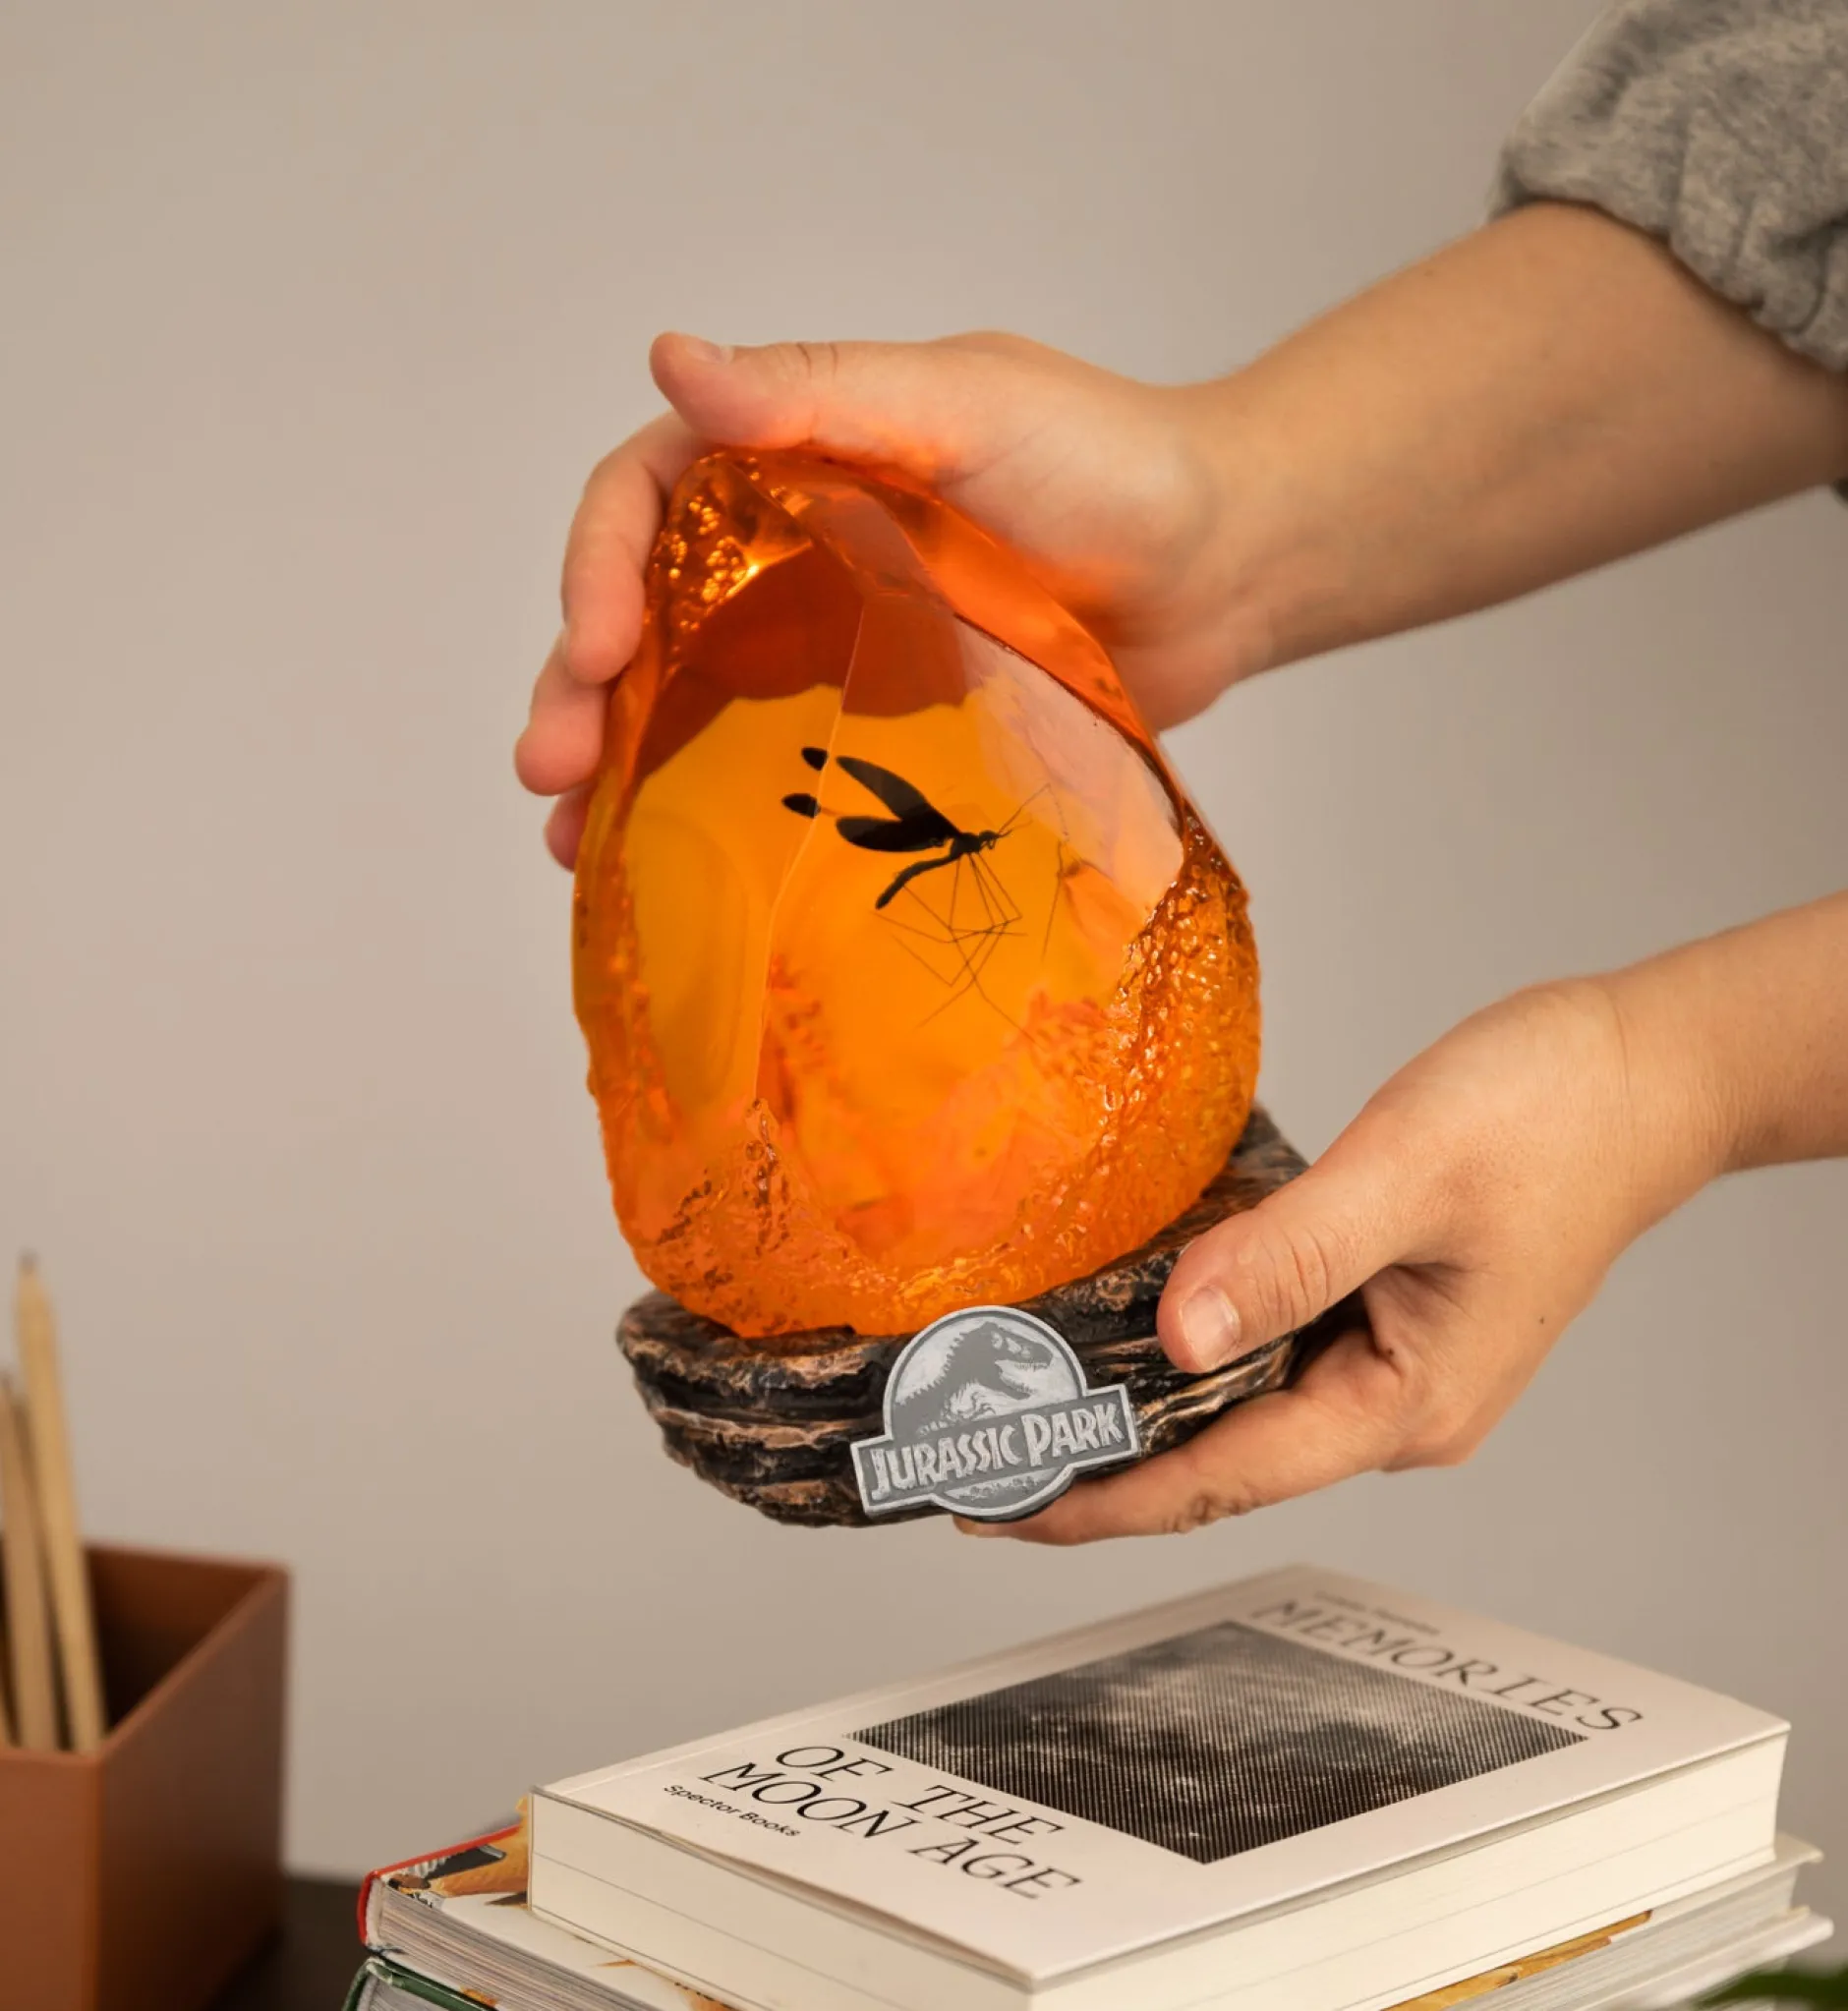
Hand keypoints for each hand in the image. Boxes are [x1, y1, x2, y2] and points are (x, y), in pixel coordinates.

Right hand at [514, 331, 1274, 864]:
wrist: (1225, 571)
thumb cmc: (1112, 468)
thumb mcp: (966, 405)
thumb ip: (821, 389)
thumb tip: (670, 356)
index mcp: (791, 459)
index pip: (648, 498)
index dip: (595, 568)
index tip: (591, 651)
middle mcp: (790, 552)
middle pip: (643, 614)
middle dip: (580, 689)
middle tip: (549, 771)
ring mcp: (831, 648)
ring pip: (688, 703)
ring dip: (618, 767)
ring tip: (572, 842)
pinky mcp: (879, 731)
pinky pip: (772, 772)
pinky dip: (709, 818)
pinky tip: (661, 873)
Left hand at [962, 976, 1726, 1543]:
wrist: (1642, 1075)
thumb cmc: (1553, 1118)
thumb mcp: (1405, 1173)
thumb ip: (1288, 1256)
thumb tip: (1175, 1334)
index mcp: (1403, 1403)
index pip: (1219, 1479)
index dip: (1098, 1500)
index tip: (996, 1503)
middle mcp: (1392, 1406)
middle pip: (1216, 1461)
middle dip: (1095, 1465)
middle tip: (972, 1453)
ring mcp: (1387, 1365)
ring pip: (1235, 1408)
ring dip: (1134, 1409)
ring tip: (1020, 1400)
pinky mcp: (1380, 1316)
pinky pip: (1263, 1352)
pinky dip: (1185, 1349)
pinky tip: (1122, 1328)